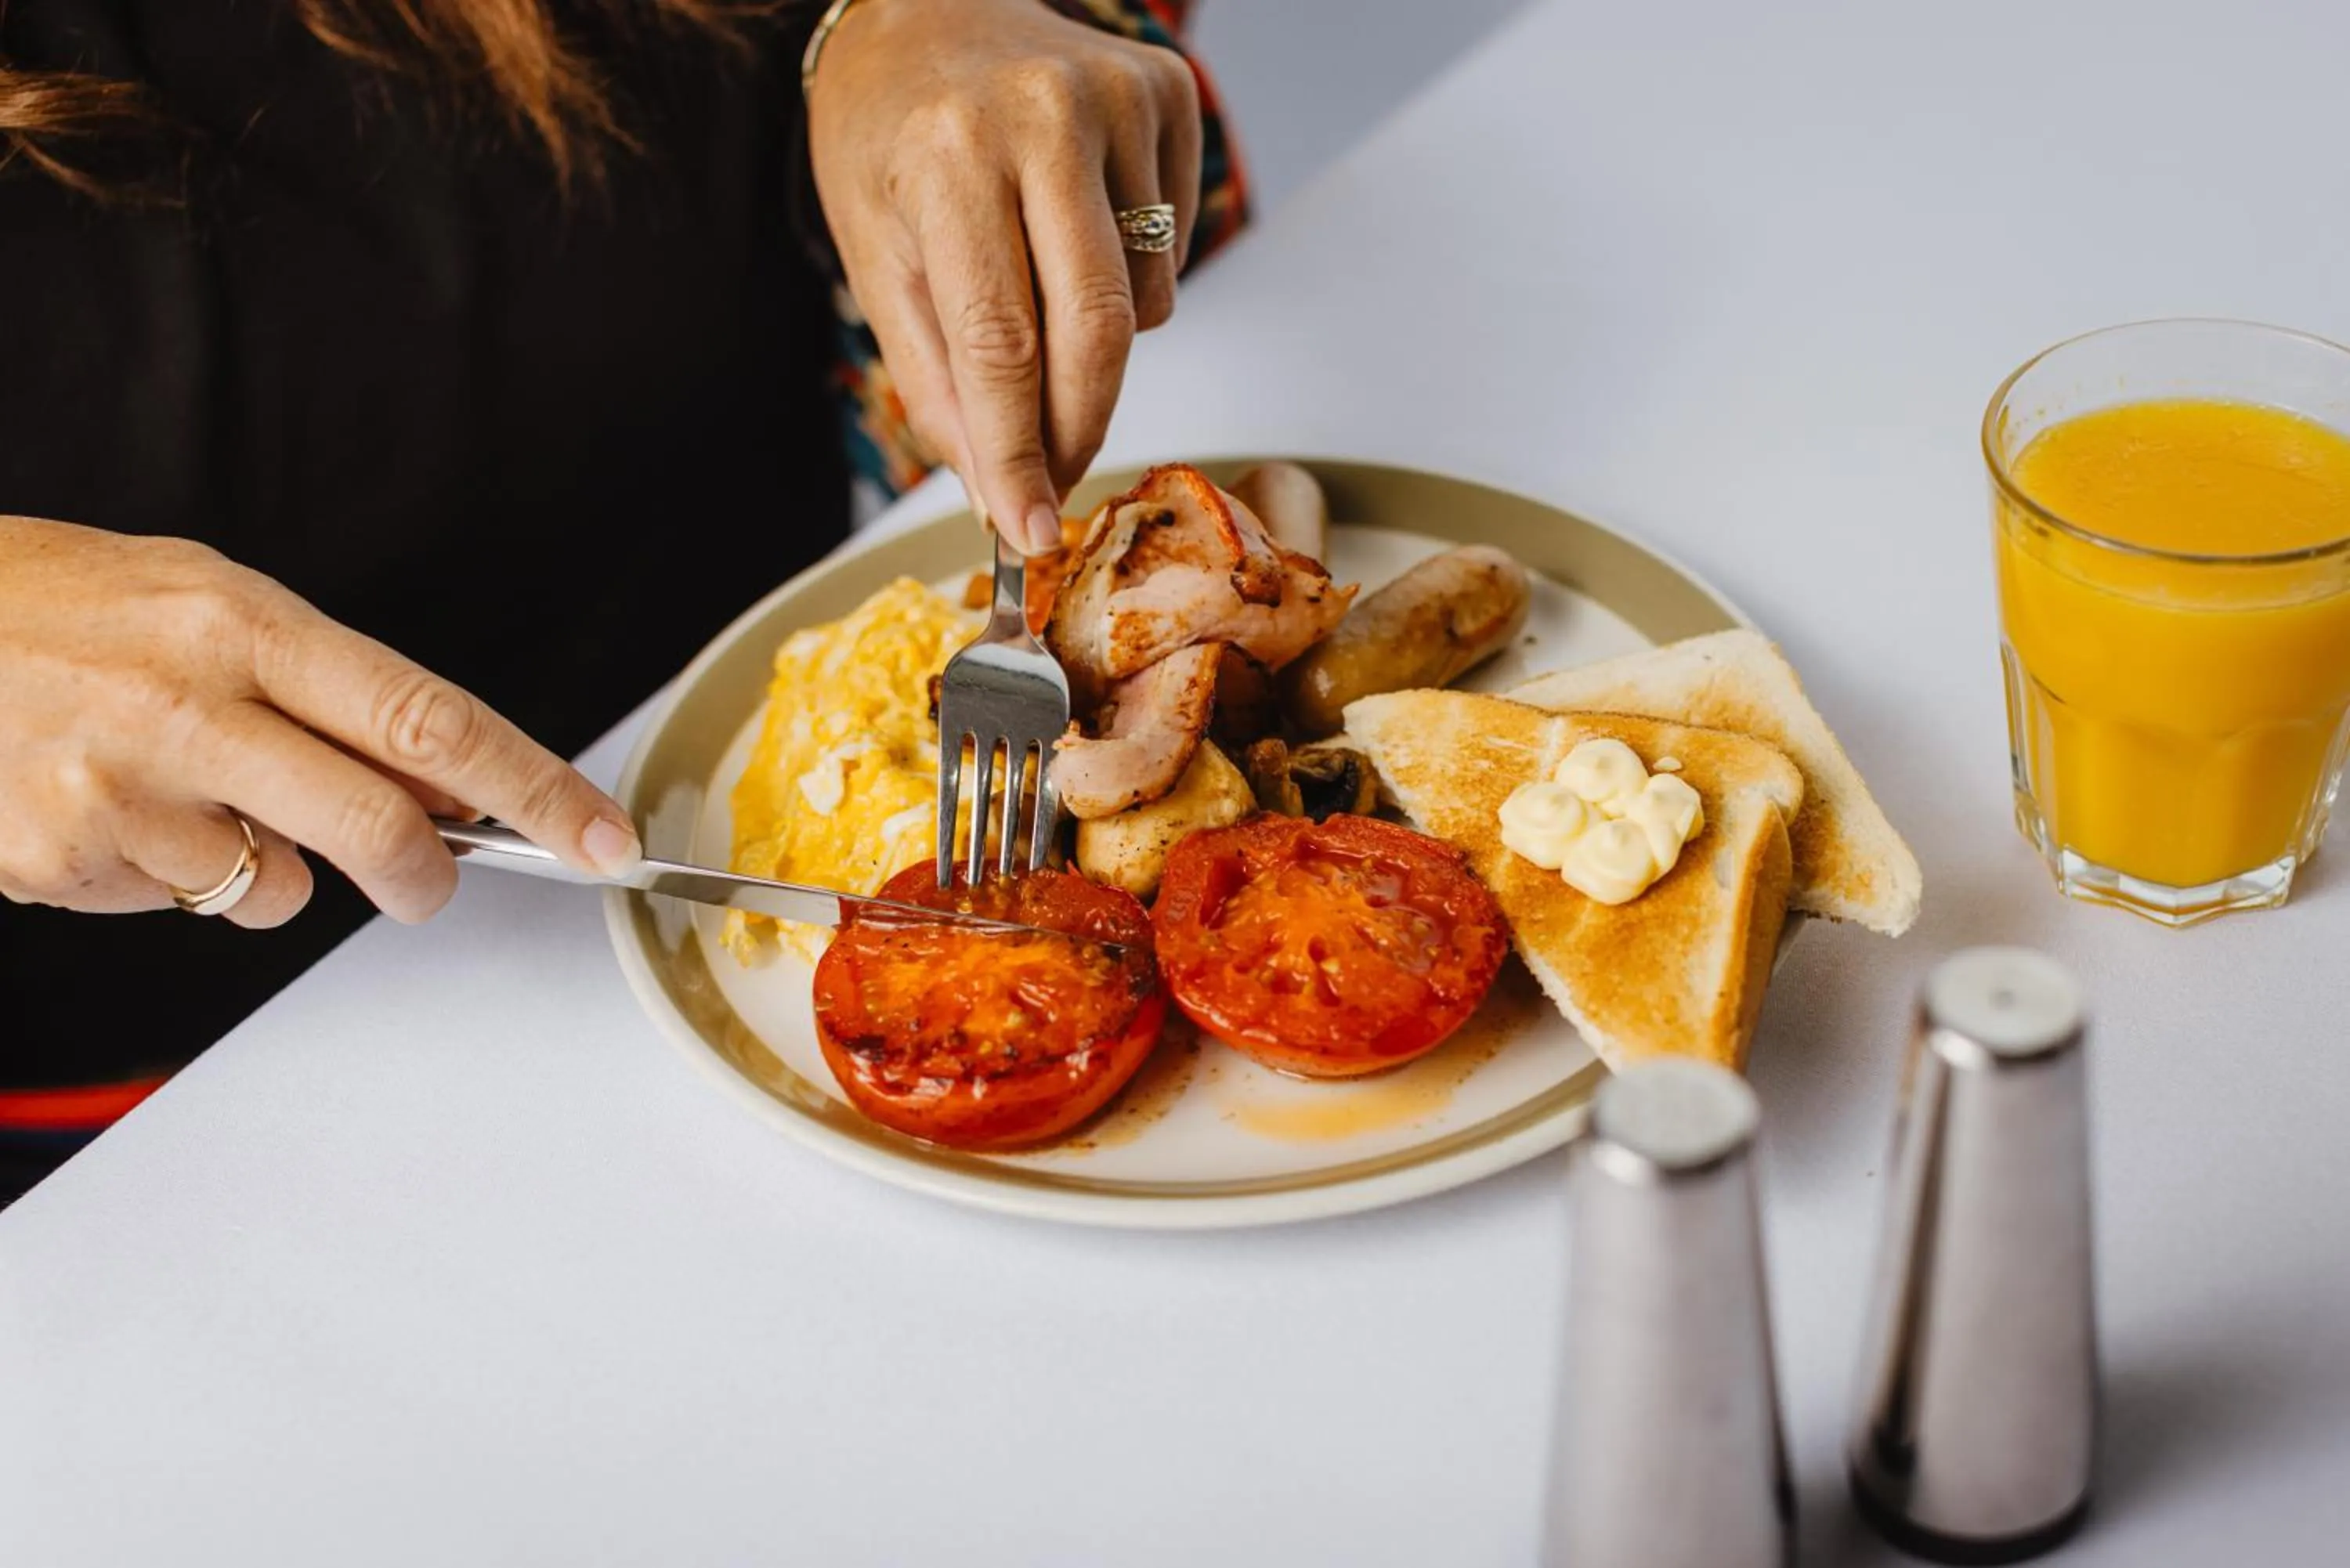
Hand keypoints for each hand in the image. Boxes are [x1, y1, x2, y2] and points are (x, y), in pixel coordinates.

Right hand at [0, 517, 641, 926]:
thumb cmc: (62, 609)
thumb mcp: (207, 605)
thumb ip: (330, 693)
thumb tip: (452, 785)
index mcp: (240, 622)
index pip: (429, 720)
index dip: (536, 789)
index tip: (604, 840)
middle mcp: (185, 704)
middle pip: (381, 826)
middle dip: (427, 873)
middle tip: (426, 878)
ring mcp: (118, 793)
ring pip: (276, 890)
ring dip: (265, 864)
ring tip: (182, 788)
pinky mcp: (61, 864)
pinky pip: (179, 907)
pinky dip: (170, 876)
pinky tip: (113, 808)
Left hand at [807, 0, 1203, 552]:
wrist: (923, 12)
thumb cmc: (888, 136)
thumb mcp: (875, 258)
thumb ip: (936, 382)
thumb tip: (998, 493)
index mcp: (949, 155)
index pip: (1000, 339)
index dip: (1019, 451)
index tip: (1027, 528)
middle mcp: (1042, 115)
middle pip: (1096, 329)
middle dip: (1077, 429)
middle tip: (1053, 480)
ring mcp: (1118, 98)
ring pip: (1144, 302)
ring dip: (1097, 346)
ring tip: (1036, 293)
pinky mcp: (1169, 95)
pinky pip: (1176, 252)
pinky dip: (1133, 283)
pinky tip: (1077, 234)